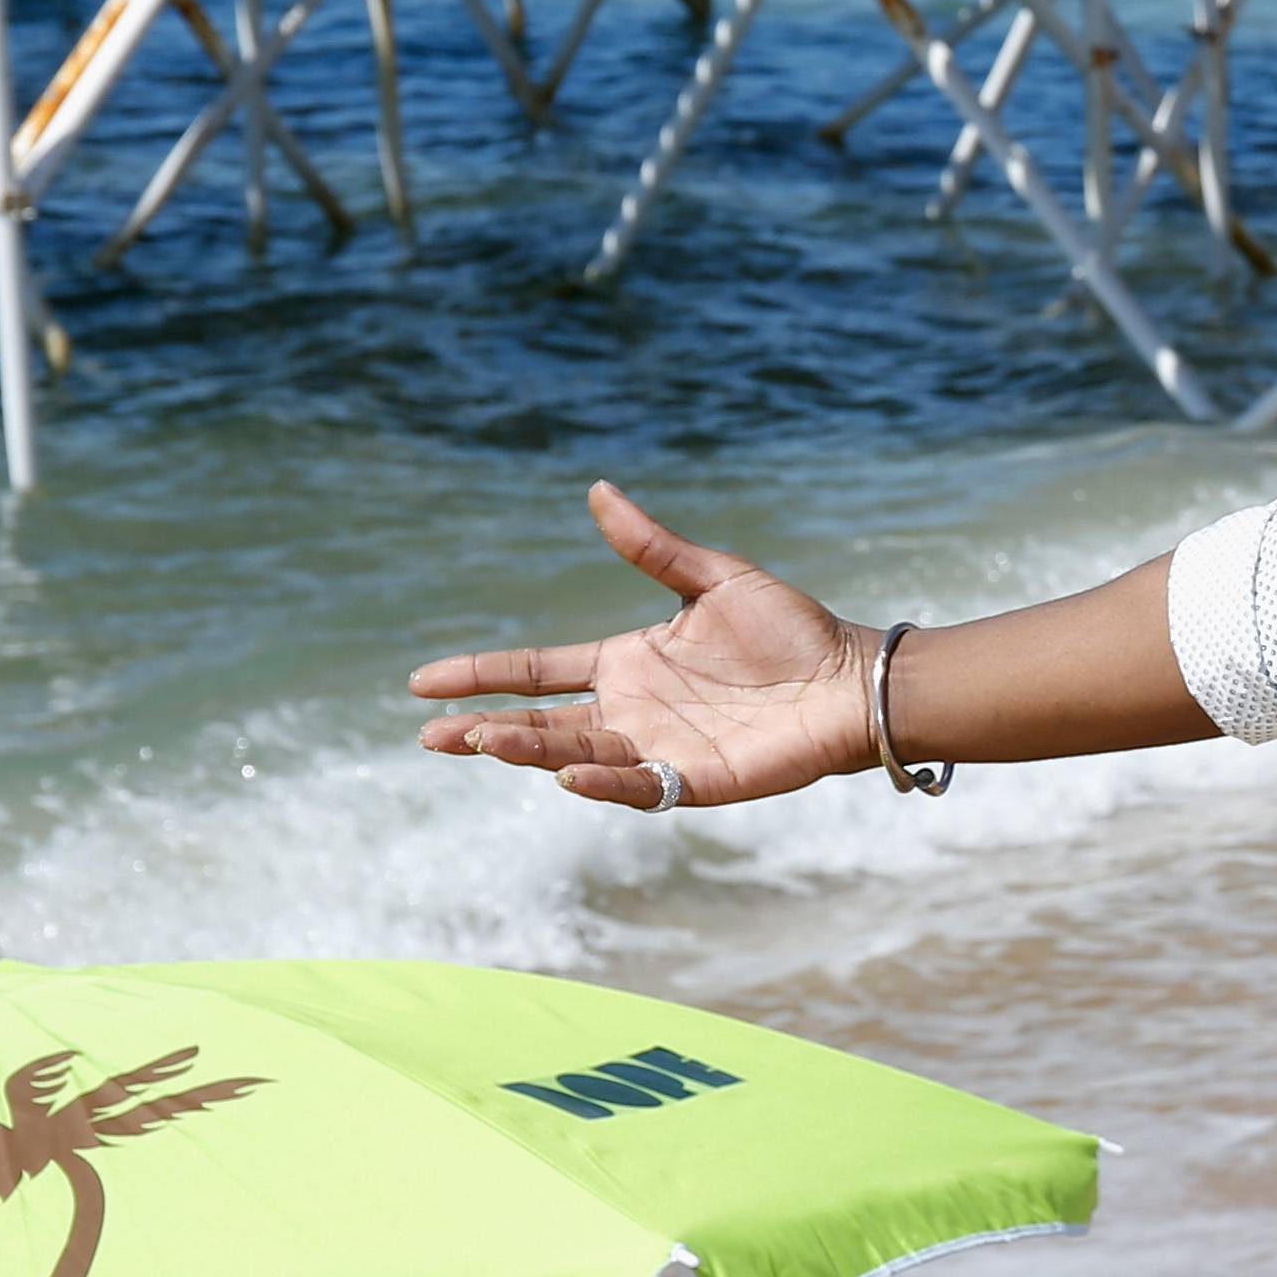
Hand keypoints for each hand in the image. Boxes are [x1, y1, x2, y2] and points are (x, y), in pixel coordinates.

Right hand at [410, 481, 877, 810]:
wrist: (853, 679)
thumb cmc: (792, 630)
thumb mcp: (714, 578)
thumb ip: (653, 546)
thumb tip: (598, 489)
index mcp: (627, 663)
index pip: (537, 671)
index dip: (481, 676)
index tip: (422, 683)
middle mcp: (633, 711)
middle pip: (542, 722)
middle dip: (486, 728)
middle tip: (432, 734)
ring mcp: (660, 749)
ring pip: (578, 754)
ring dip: (532, 750)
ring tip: (485, 742)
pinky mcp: (697, 781)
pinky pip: (641, 787)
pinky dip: (605, 781)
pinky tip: (570, 772)